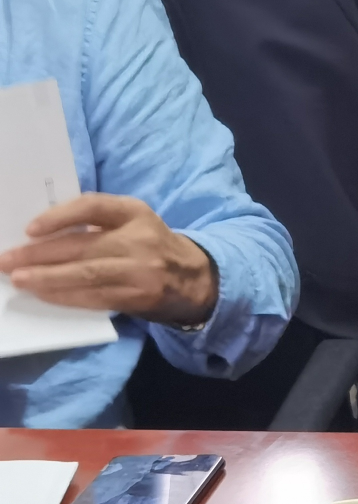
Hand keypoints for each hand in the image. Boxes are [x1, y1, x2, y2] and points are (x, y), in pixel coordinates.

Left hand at [0, 193, 218, 326]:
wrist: (193, 278)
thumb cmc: (150, 245)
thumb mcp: (133, 222)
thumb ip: (97, 223)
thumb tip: (42, 236)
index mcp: (135, 213)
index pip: (93, 207)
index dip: (60, 217)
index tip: (30, 229)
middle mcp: (140, 239)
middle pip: (82, 246)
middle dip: (39, 255)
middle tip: (7, 261)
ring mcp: (140, 270)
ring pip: (85, 274)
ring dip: (47, 278)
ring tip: (19, 279)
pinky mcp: (137, 296)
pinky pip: (94, 296)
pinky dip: (65, 296)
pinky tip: (44, 294)